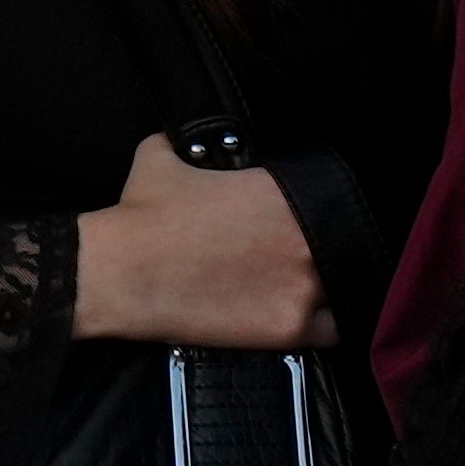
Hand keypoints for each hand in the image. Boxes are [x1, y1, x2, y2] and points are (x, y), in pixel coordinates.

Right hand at [75, 135, 331, 350]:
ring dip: (328, 285)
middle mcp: (302, 239)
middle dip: (322, 247)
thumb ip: (185, 143)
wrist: (122, 273)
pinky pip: (332, 328)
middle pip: (341, 245)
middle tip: (293, 256)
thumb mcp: (160, 155)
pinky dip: (324, 323)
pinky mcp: (290, 328)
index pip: (324, 201)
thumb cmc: (141, 216)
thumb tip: (181, 137)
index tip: (292, 224)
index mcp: (281, 194)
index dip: (313, 212)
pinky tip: (305, 317)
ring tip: (303, 288)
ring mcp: (302, 287)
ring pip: (342, 286)